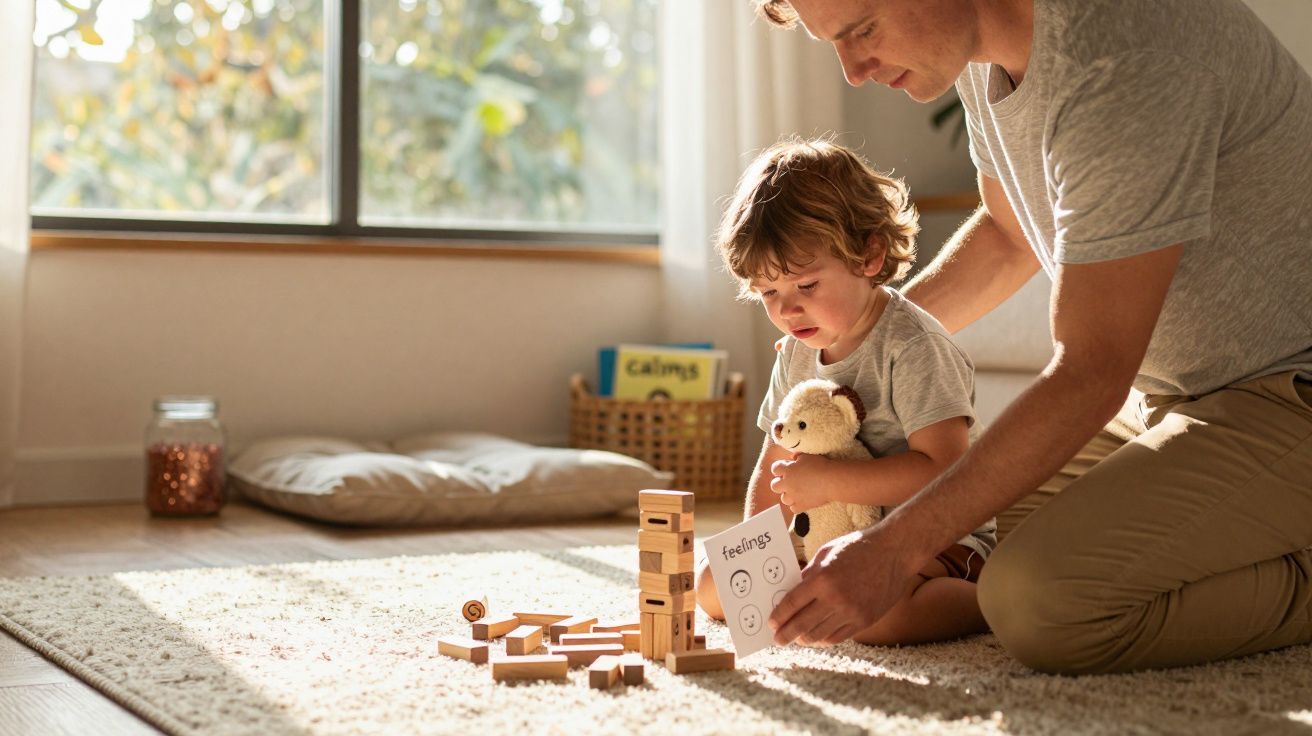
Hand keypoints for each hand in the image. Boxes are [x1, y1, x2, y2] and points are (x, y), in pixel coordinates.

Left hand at [767, 523, 920, 646]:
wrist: (896, 552)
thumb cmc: (859, 547)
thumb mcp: (827, 553)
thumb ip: (810, 574)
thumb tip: (793, 591)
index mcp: (823, 579)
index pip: (793, 604)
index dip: (779, 616)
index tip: (772, 623)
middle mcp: (836, 599)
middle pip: (803, 624)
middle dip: (787, 634)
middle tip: (778, 639)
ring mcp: (852, 612)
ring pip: (820, 635)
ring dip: (805, 639)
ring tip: (797, 639)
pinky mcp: (865, 621)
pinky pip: (839, 637)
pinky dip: (824, 639)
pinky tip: (817, 637)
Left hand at [769, 453, 834, 512]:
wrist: (832, 481)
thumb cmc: (821, 466)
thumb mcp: (807, 456)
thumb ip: (797, 456)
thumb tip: (793, 458)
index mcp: (788, 470)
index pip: (775, 468)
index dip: (780, 468)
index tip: (786, 468)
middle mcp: (787, 484)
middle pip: (774, 486)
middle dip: (780, 483)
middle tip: (789, 481)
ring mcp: (793, 496)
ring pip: (783, 498)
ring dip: (788, 495)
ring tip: (798, 491)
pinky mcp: (801, 505)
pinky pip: (793, 508)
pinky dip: (797, 505)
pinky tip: (803, 500)